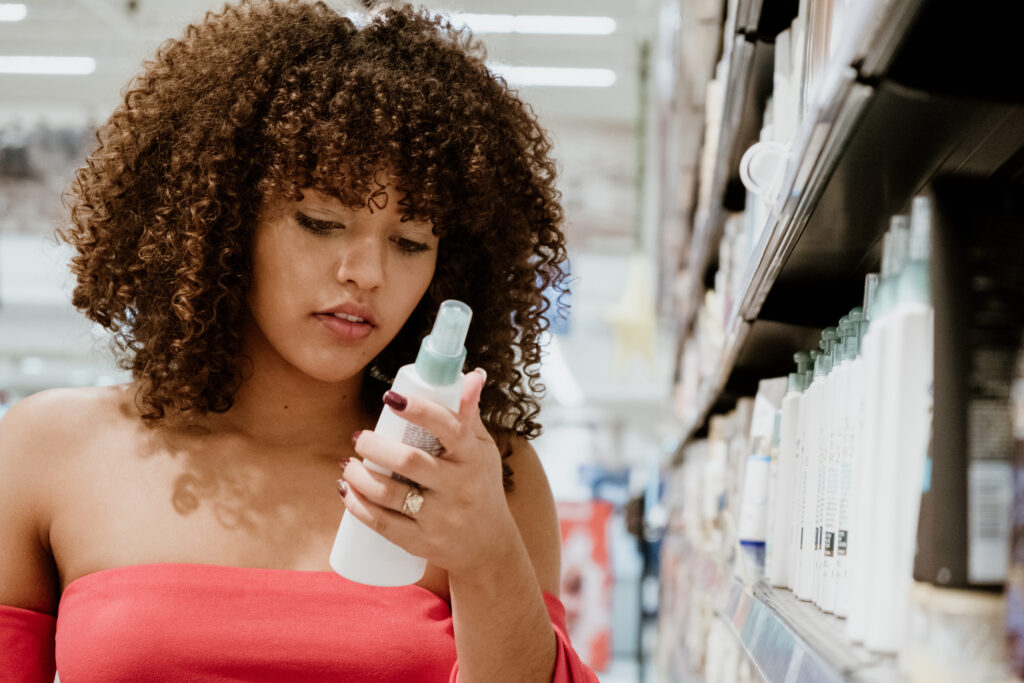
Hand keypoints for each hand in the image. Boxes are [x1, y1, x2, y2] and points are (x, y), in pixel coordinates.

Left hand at [339, 368, 519, 575]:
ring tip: (350, 464)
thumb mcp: (482, 451)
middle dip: (375, 446)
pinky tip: (346, 491)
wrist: (490, 547)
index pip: (450, 428)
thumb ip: (469, 414)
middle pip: (409, 462)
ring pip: (389, 493)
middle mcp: (460, 488)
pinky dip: (358, 507)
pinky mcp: (423, 543)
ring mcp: (441, 518)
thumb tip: (472, 375)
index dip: (420, 411)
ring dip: (359, 476)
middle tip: (359, 437)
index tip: (391, 398)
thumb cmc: (481, 487)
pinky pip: (383, 524)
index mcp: (473, 457)